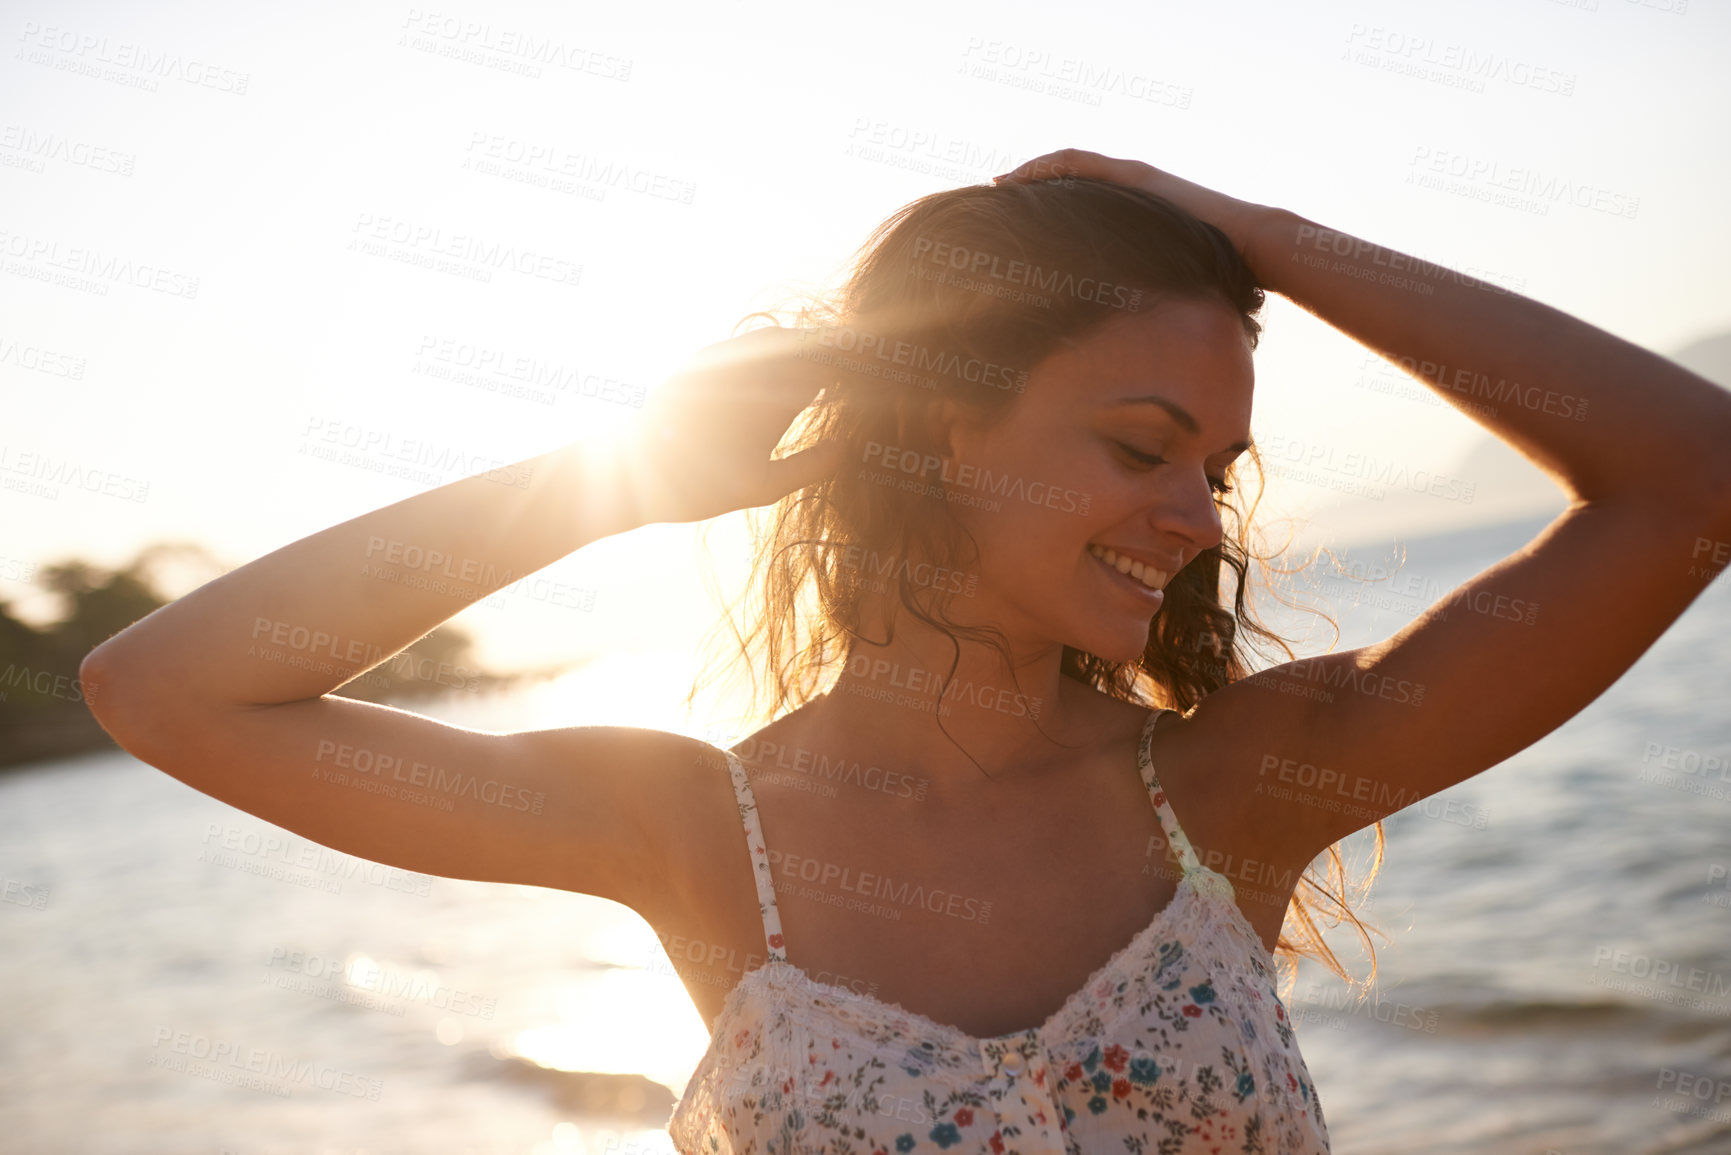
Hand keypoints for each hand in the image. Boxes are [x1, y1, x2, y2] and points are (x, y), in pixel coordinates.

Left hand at [621, 326, 848, 524]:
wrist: (629, 468)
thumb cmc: (700, 486)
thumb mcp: (763, 487)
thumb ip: (811, 466)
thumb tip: (846, 446)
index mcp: (775, 394)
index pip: (834, 364)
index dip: (860, 365)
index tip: (880, 377)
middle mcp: (754, 366)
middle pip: (812, 344)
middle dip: (839, 353)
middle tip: (862, 369)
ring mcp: (728, 357)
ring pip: (783, 338)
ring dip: (808, 348)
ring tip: (827, 371)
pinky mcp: (705, 358)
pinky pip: (754, 344)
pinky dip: (778, 352)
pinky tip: (784, 373)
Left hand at [993, 148, 1273, 276]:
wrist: (1247, 244)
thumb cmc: (1213, 268)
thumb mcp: (1164, 276)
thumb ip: (1141, 283)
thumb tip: (1122, 320)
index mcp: (1135, 206)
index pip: (1082, 195)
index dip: (1048, 198)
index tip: (1017, 211)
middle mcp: (1131, 185)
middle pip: (1070, 176)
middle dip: (1033, 183)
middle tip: (998, 193)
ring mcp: (1133, 176)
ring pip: (1070, 165)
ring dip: (1034, 172)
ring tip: (1001, 183)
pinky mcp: (1135, 176)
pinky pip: (1080, 164)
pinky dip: (1048, 167)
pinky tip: (1021, 178)